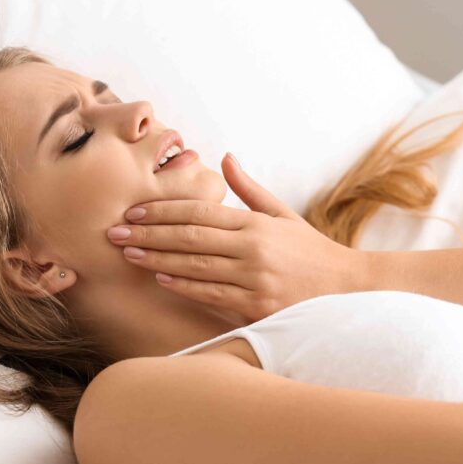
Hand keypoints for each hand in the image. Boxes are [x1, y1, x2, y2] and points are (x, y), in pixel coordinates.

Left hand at [107, 153, 364, 321]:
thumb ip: (250, 189)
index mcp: (256, 224)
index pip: (199, 213)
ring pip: (195, 266)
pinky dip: (184, 285)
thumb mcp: (283, 215)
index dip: (163, 211)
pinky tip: (160, 278)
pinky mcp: (258, 306)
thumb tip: (225, 157)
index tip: (133, 212)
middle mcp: (253, 249)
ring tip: (128, 255)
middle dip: (148, 235)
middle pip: (190, 238)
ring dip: (157, 260)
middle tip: (114, 233)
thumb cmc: (312, 252)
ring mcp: (255, 278)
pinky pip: (213, 293)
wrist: (348, 290)